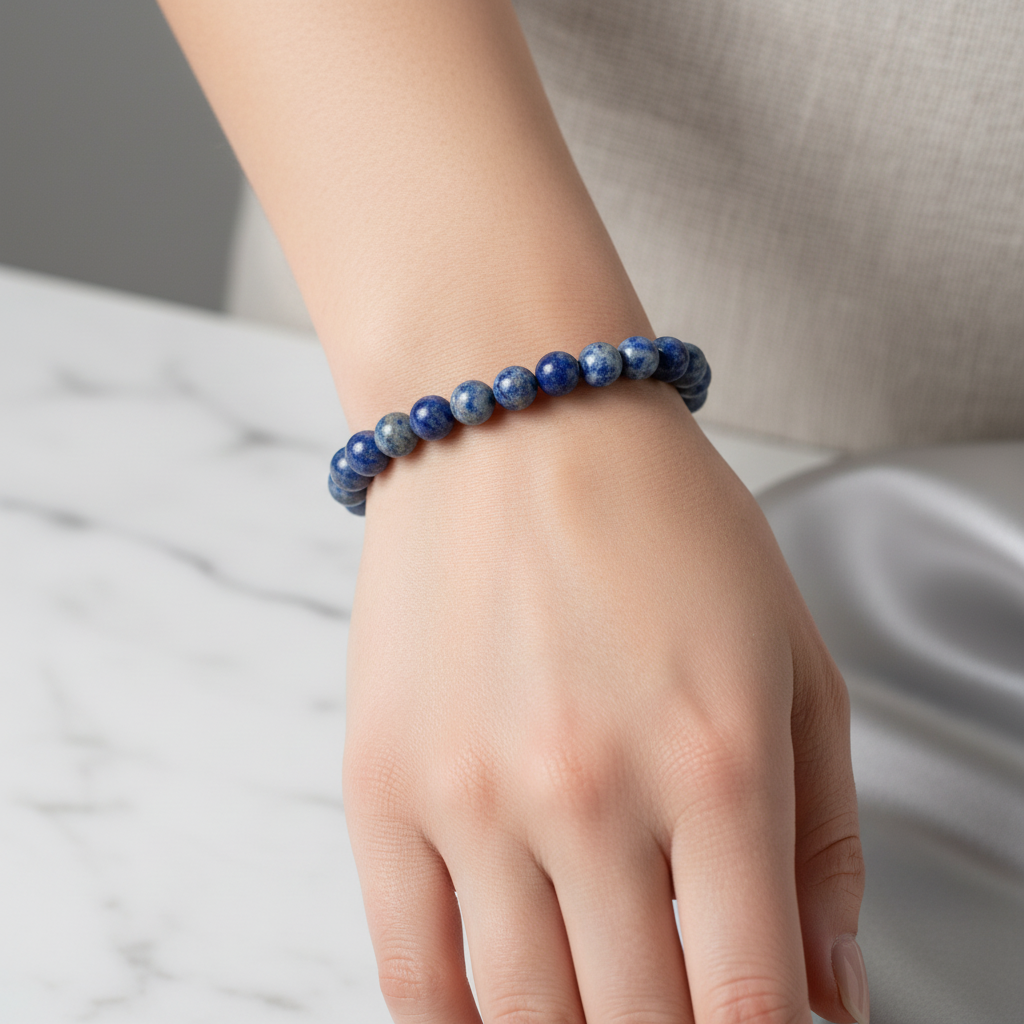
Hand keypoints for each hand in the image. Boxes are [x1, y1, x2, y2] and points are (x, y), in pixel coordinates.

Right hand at [343, 382, 865, 1023]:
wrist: (513, 421)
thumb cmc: (659, 519)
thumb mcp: (793, 657)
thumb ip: (827, 839)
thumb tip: (829, 995)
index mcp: (716, 761)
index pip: (750, 1003)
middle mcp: (589, 790)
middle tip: (673, 1005)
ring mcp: (472, 792)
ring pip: (525, 1019)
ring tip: (597, 1001)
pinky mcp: (382, 781)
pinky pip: (410, 971)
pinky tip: (491, 1021)